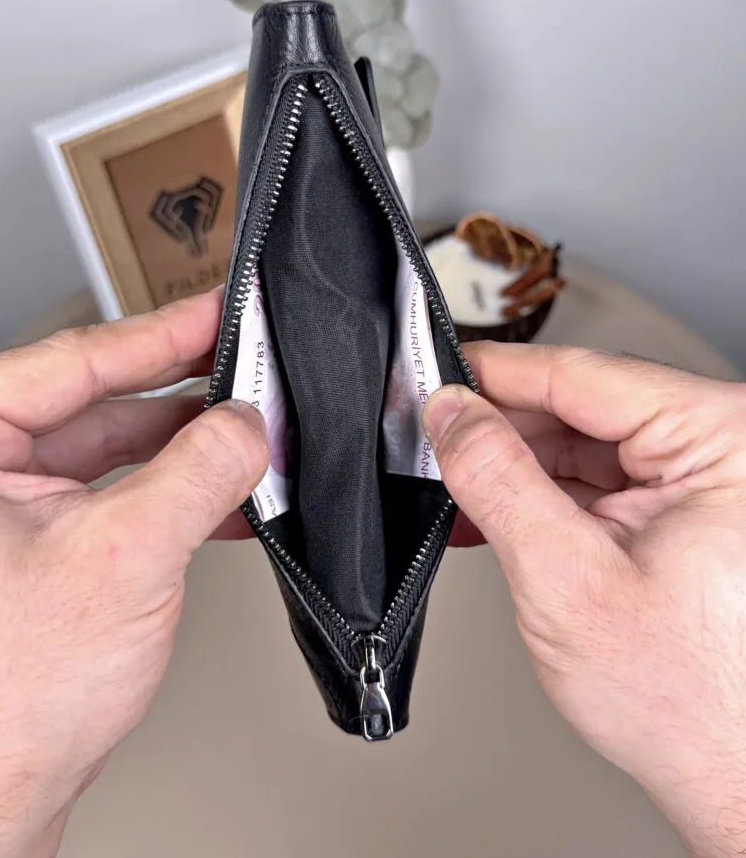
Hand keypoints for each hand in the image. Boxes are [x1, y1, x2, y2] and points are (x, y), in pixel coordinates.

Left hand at [0, 290, 267, 857]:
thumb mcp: (121, 556)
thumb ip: (196, 473)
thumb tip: (244, 423)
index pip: (73, 360)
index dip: (162, 333)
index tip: (216, 313)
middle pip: (99, 403)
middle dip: (185, 401)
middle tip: (248, 380)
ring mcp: (3, 514)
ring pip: (115, 454)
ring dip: (186, 454)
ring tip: (249, 446)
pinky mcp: (38, 552)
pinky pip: (117, 501)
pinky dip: (173, 498)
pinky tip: (223, 500)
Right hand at [424, 345, 745, 857]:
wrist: (736, 779)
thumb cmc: (694, 702)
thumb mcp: (566, 577)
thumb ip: (498, 479)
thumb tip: (452, 416)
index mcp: (724, 440)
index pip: (583, 374)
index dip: (496, 375)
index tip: (439, 379)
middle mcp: (726, 449)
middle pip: (584, 403)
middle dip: (504, 428)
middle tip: (438, 444)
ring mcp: (710, 479)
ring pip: (588, 439)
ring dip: (522, 466)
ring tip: (466, 495)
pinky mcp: (691, 508)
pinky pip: (605, 476)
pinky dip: (549, 494)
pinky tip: (506, 514)